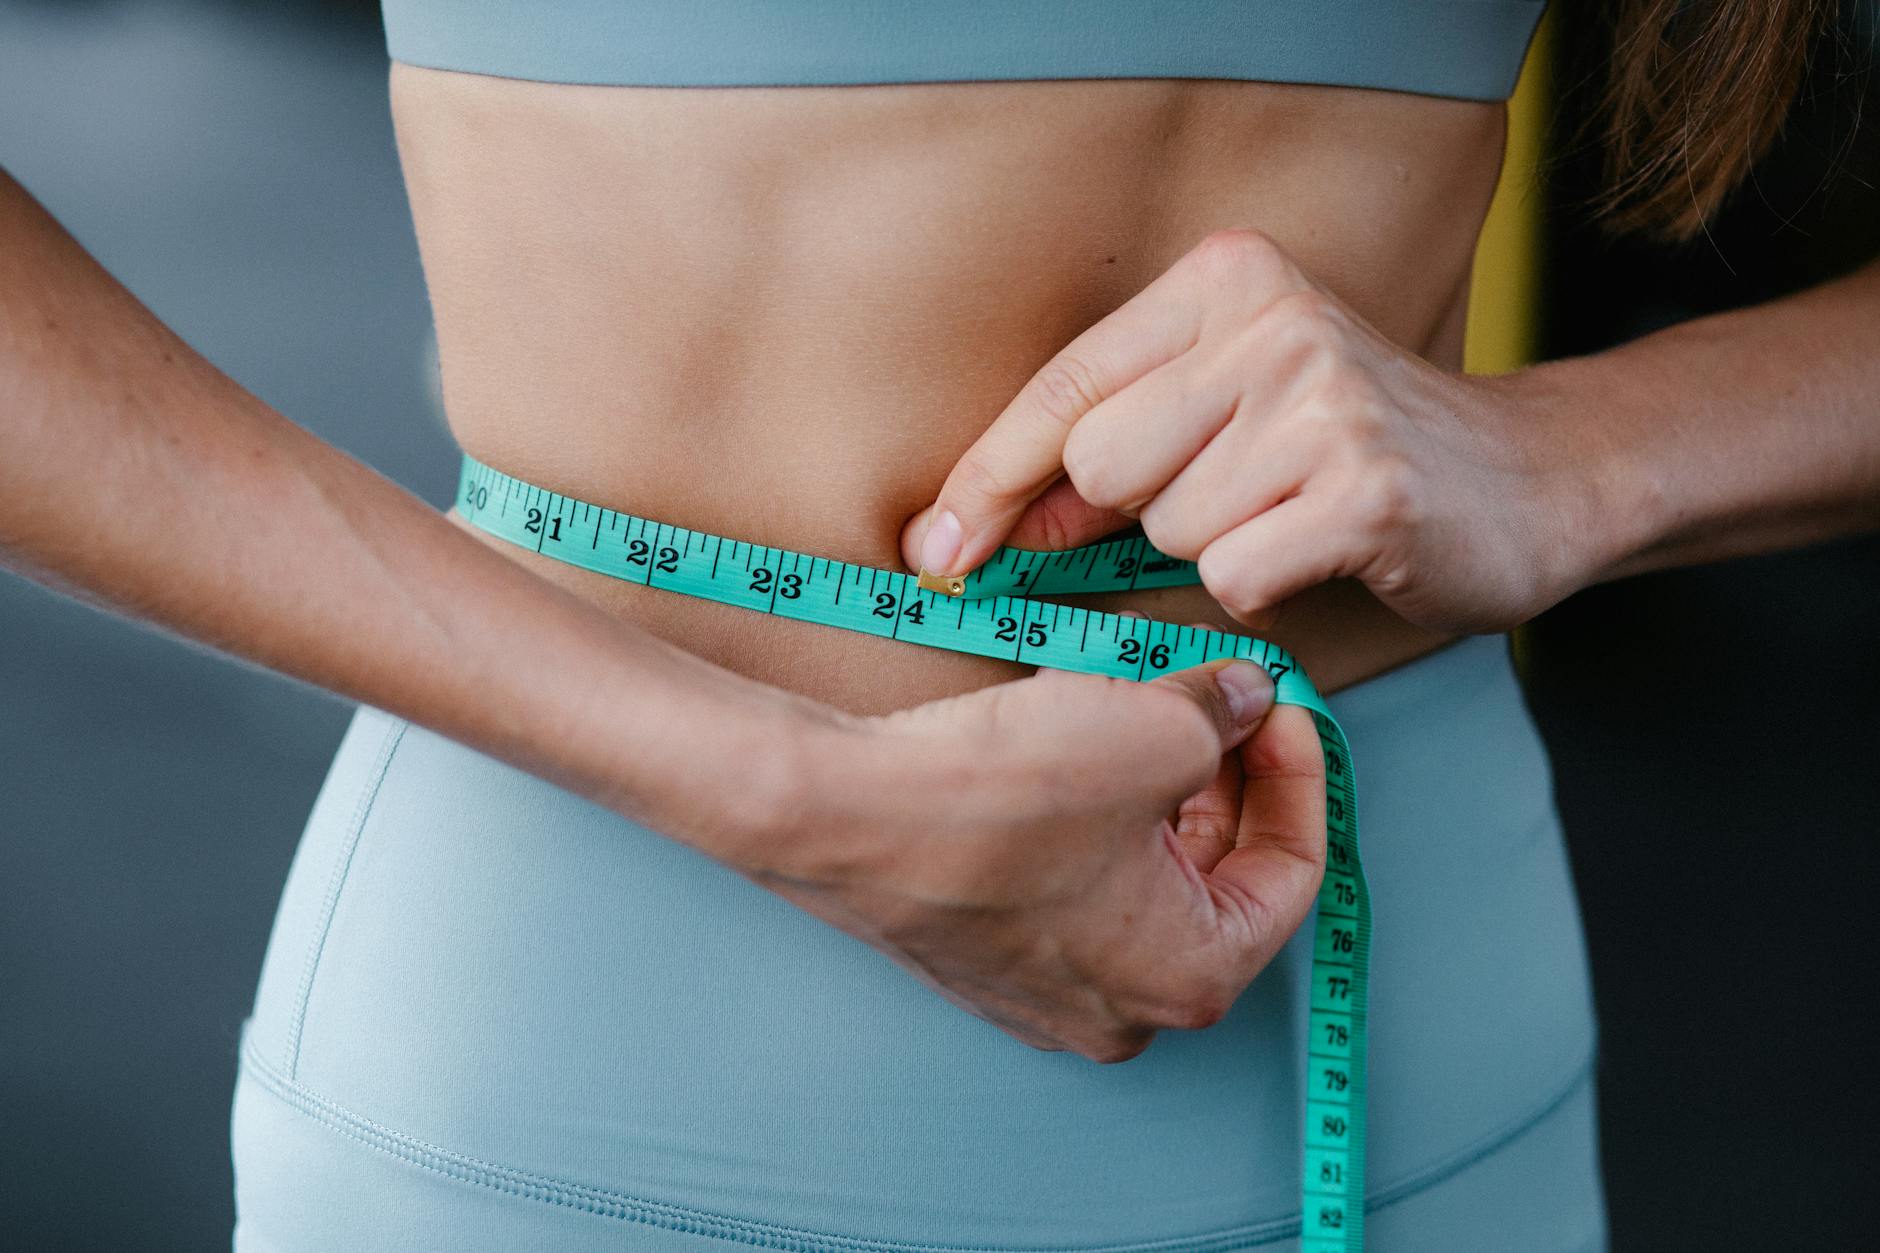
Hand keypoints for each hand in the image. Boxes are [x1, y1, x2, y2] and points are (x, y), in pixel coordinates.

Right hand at [747, 656, 1326, 1062]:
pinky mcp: (983, 957)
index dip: (1297, 774)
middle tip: (1222, 699)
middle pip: (1215, 880)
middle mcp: (1122, 1010)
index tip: (1280, 705)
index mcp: (1192, 978)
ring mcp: (1043, 993)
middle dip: (1226, 781)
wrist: (842, 812)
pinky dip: (1093, 819)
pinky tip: (1076, 747)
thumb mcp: (1154, 729)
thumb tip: (1246, 697)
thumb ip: (1226, 714)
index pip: (1291, 873)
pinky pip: (1070, 885)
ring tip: (1147, 707)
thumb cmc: (1002, 795)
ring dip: (1158, 794)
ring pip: (1139, 880)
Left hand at [898, 228, 1590, 633]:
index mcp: (1226, 279)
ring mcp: (1325, 401)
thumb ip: (1106, 456)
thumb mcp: (1225, 413)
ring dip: (1216, 546)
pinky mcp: (1365, 490)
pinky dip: (1265, 584)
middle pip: (1103, 466)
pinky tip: (1324, 547)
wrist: (1531, 477)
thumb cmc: (1347, 450)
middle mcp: (1273, 321)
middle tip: (1231, 495)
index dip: (988, 475)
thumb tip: (979, 526)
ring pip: (1169, 529)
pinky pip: (1234, 575)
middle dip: (1139, 511)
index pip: (1065, 385)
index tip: (936, 546)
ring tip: (1293, 511)